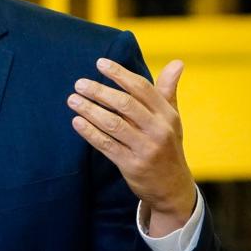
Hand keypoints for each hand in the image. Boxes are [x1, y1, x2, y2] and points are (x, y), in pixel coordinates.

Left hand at [68, 58, 196, 236]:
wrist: (172, 187)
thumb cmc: (167, 146)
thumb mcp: (172, 119)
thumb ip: (168, 91)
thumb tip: (177, 62)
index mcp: (167, 115)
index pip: (142, 88)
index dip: (120, 74)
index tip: (100, 63)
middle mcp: (158, 130)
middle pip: (125, 104)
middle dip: (100, 91)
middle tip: (79, 83)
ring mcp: (145, 149)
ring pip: (113, 124)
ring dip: (90, 110)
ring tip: (73, 100)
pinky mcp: (132, 165)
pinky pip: (107, 145)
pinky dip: (90, 133)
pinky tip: (77, 122)